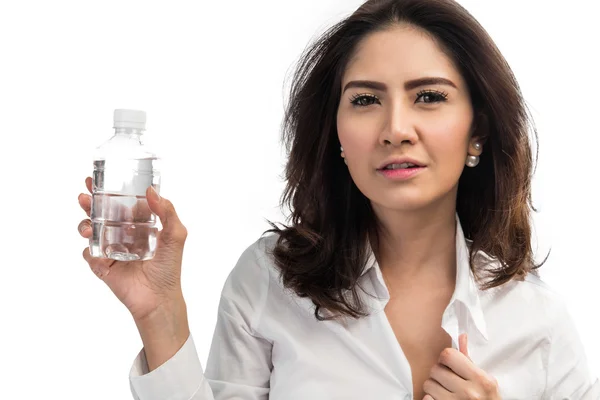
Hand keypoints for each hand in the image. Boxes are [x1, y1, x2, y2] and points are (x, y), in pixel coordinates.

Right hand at [77, 176, 187, 321]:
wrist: (158, 298)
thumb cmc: (169, 267)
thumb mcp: (176, 235)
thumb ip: (167, 211)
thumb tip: (152, 191)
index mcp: (140, 225)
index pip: (123, 203)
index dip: (112, 192)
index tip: (103, 180)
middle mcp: (124, 234)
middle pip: (102, 213)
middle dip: (90, 203)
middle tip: (85, 195)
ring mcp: (111, 249)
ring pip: (91, 230)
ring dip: (85, 224)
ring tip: (87, 226)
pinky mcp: (102, 265)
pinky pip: (89, 254)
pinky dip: (89, 251)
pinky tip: (96, 252)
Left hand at [422, 333, 500, 399]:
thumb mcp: (485, 382)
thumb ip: (470, 360)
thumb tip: (461, 337)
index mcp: (481, 380)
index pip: (447, 355)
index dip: (445, 358)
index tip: (449, 364)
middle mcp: (469, 393)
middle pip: (435, 369)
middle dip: (439, 373)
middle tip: (447, 380)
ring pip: (428, 384)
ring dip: (433, 386)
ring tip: (445, 391)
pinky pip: (426, 399)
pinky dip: (431, 399)